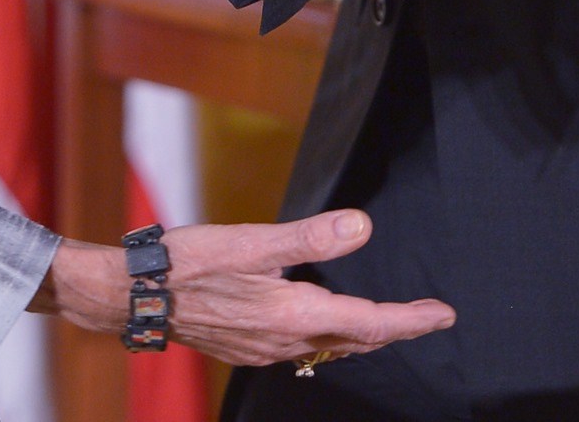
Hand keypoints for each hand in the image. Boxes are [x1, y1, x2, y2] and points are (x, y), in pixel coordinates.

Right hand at [28, 212, 455, 368]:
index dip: (410, 320)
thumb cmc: (189, 263)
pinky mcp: (245, 348)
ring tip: (384, 320)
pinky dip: (325, 336)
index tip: (442, 314)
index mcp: (294, 314)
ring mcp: (264, 349)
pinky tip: (320, 323)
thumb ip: (310, 236)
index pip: (370, 323)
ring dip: (360, 335)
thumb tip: (361, 228)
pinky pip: (300, 349)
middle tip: (424, 317)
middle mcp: (284, 340)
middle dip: (392, 330)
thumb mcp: (252, 240)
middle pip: (354, 341)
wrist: (135, 296)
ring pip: (327, 348)